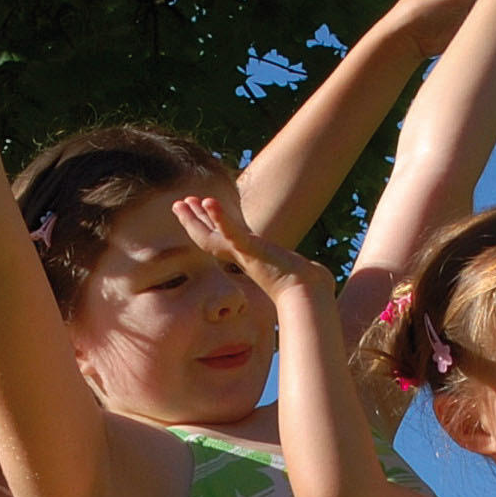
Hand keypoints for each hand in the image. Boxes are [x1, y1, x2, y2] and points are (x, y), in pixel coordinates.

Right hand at [175, 188, 322, 305]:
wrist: (309, 294)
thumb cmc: (307, 286)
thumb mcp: (297, 269)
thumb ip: (300, 266)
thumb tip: (318, 272)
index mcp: (250, 258)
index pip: (222, 240)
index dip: (207, 227)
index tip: (198, 211)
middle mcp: (243, 257)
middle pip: (209, 238)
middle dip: (192, 222)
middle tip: (177, 205)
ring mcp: (246, 254)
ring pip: (213, 236)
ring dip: (197, 219)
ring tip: (183, 203)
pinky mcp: (253, 251)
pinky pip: (232, 232)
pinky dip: (221, 218)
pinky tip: (209, 202)